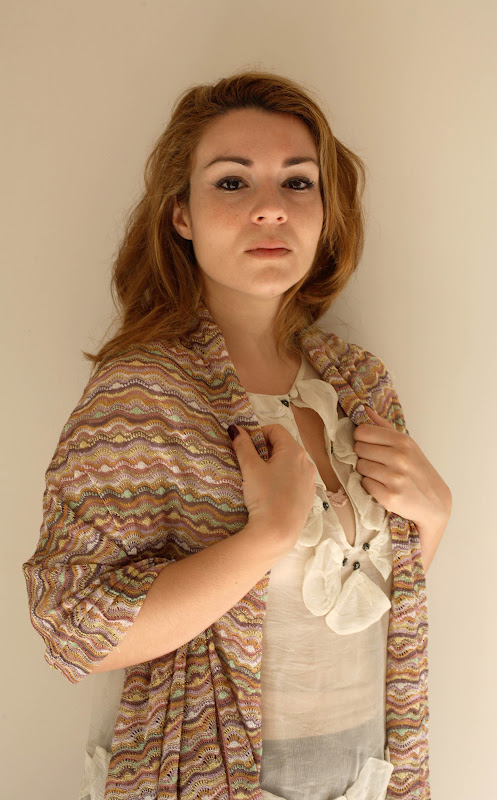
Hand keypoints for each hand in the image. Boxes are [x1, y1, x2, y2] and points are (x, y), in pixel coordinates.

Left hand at [353, 406, 451, 532]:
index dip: (361, 438)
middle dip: (364, 455)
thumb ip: (383, 426)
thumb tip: (364, 408)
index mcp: (403, 441)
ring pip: (360, 466)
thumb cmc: (417, 470)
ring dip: (366, 471)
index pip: (363, 431)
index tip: (368, 445)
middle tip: (376, 462)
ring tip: (380, 475)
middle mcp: (400, 457)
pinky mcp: (390, 496)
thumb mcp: (406, 445)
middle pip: (359, 448)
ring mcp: (395, 478)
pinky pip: (364, 484)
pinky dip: (370, 486)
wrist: (434, 501)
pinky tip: (382, 486)